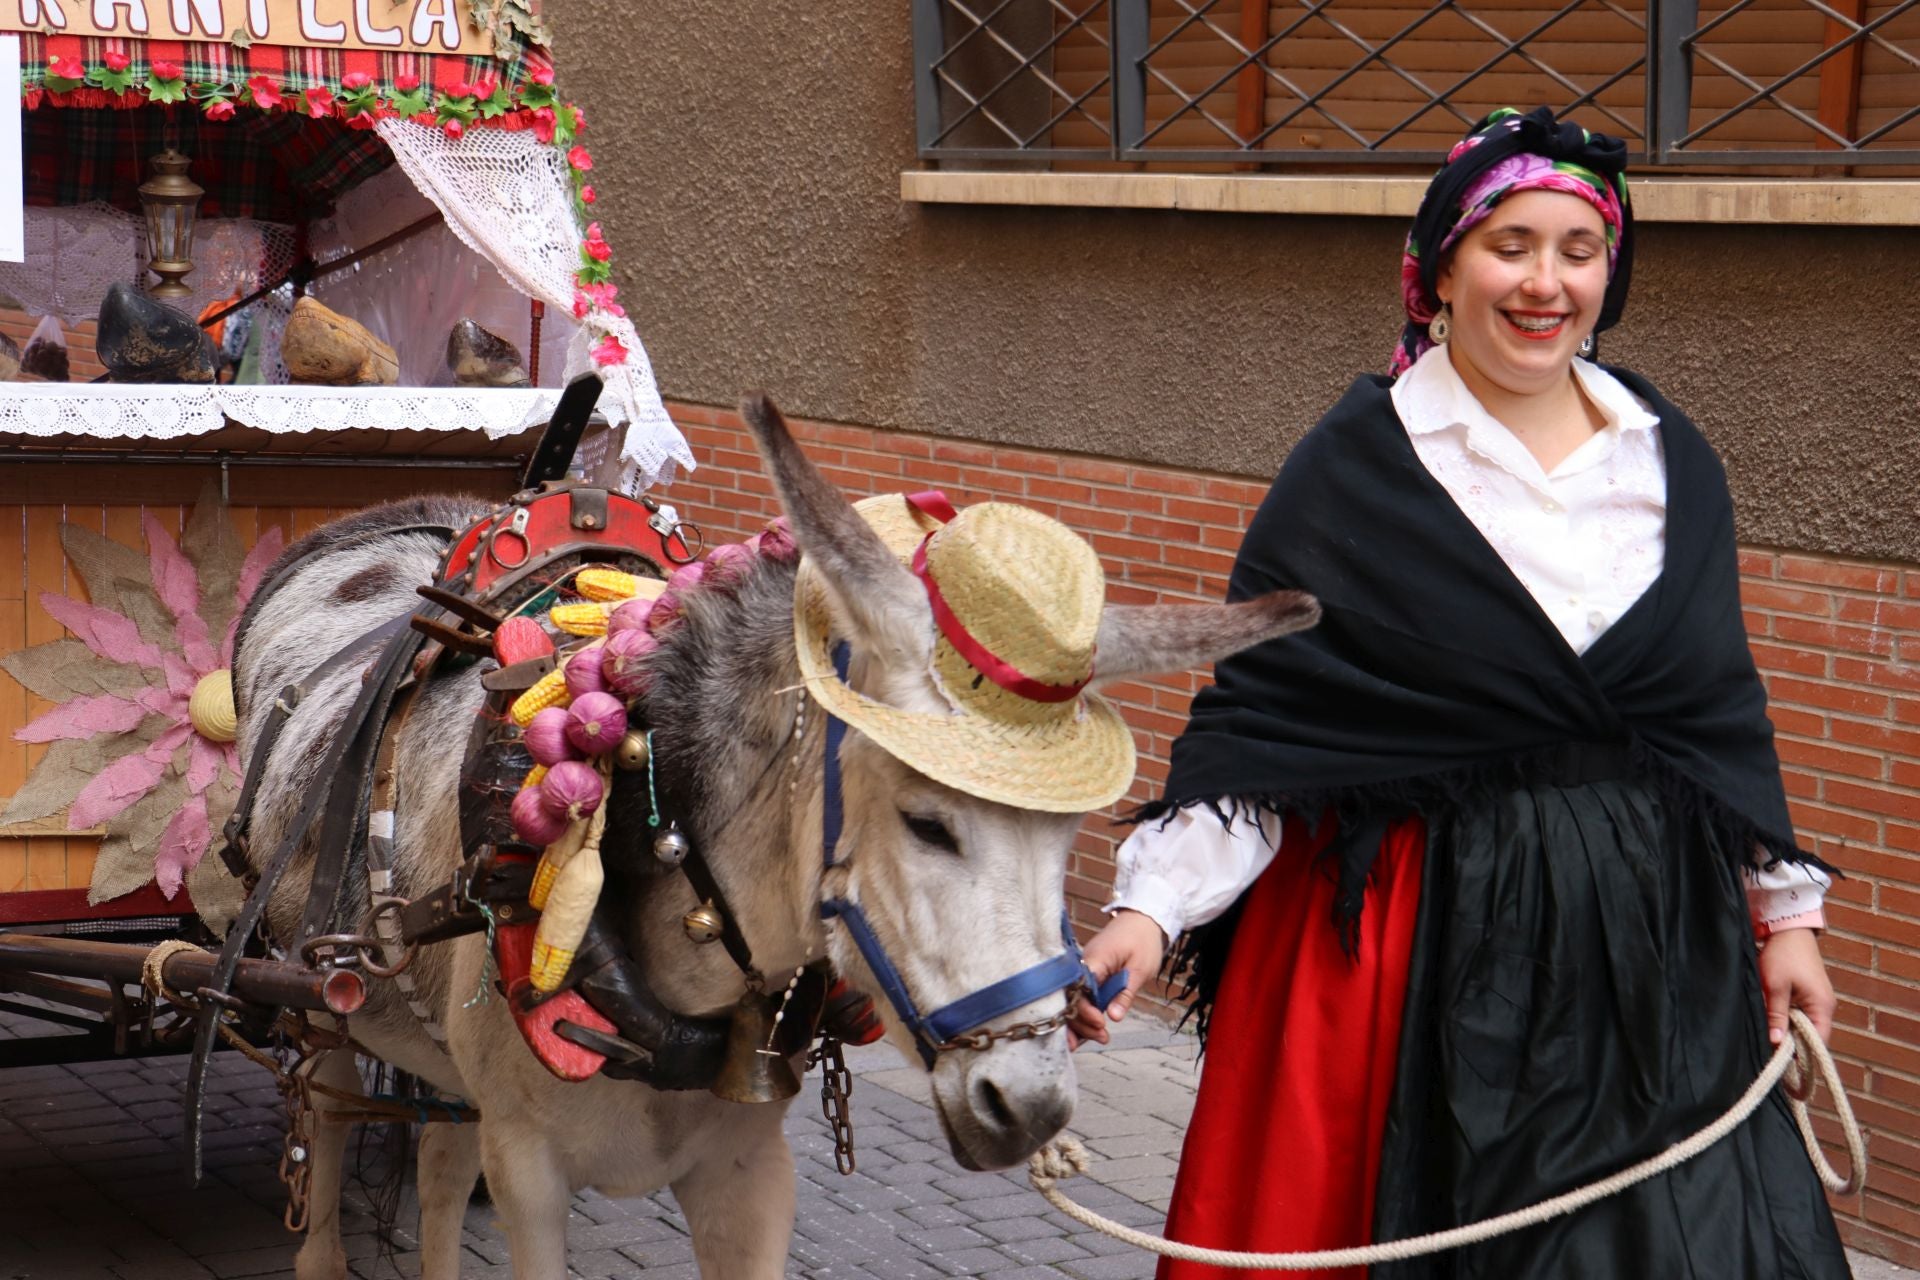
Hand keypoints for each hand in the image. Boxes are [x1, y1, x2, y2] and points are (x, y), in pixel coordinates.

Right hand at [1067, 910, 1165, 1048]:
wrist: (1142, 920)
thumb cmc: (1143, 940)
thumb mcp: (1139, 969)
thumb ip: (1124, 993)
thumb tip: (1112, 1016)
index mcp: (1094, 960)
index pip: (1079, 990)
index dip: (1085, 1011)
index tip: (1101, 1024)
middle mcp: (1083, 965)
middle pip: (1072, 999)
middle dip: (1083, 1022)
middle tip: (1102, 1037)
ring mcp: (1084, 970)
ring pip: (1074, 1000)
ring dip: (1083, 1022)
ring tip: (1100, 1038)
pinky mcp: (1088, 975)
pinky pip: (1081, 996)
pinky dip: (1084, 1013)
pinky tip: (1088, 1031)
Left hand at [1758, 927, 1834, 1046]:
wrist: (1788, 929)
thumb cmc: (1783, 955)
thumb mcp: (1775, 986)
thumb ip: (1776, 1015)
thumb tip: (1776, 1042)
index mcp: (1822, 1006)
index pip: (1817, 1042)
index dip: (1801, 1055)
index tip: (1782, 1065)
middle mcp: (1825, 1007)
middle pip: (1811, 1037)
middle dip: (1793, 1046)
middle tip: (1771, 1056)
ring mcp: (1817, 1001)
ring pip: (1804, 1027)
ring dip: (1789, 1034)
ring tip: (1770, 1043)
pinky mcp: (1808, 995)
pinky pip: (1800, 1016)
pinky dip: (1788, 1022)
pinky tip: (1773, 1026)